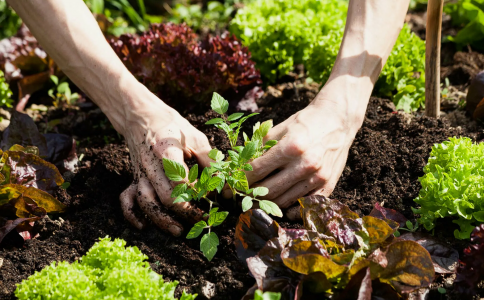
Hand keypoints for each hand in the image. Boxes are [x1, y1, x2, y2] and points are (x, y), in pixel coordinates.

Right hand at [119, 94, 212, 236]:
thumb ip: (209, 159)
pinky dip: (131, 215)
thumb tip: (222, 184)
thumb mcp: (195, 136)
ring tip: (178, 231)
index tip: (212, 198)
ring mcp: (139, 173)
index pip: (180, 179)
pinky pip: (126, 199)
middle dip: (185, 212)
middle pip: (164, 196)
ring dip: (160, 219)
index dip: (197, 193)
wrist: (141, 116)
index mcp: (166, 150)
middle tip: (203, 219)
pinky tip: (143, 226)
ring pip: (145, 202)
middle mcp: (150, 165)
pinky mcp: (133, 178)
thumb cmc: (172, 126)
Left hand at [243, 96, 364, 218]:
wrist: (337, 119)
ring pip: (284, 201)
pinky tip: (280, 203)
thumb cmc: (305, 122)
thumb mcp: (280, 128)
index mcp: (291, 147)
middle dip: (250, 194)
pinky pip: (304, 205)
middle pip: (268, 190)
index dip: (240, 180)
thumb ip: (260, 147)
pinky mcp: (328, 185)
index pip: (257, 170)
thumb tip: (239, 165)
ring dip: (266, 203)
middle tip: (240, 195)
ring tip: (256, 199)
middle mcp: (305, 164)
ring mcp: (318, 177)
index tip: (230, 184)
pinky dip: (290, 208)